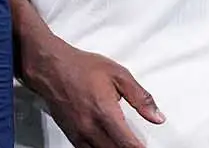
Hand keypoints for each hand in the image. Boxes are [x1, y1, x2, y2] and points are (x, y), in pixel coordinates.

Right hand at [21, 32, 163, 147]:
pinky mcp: (71, 136)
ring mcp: (79, 134)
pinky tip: (108, 145)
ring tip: (123, 144)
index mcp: (105, 112)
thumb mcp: (119, 75)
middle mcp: (90, 127)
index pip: (127, 143)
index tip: (145, 147)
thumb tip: (157, 116)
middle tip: (136, 145)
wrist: (51, 68)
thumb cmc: (81, 68)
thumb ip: (140, 98)